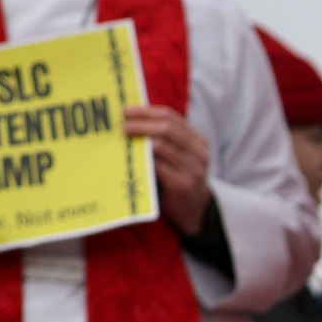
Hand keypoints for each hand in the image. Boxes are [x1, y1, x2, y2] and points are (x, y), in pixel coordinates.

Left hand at [123, 105, 211, 236]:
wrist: (195, 211)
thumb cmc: (180, 179)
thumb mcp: (179, 155)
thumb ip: (166, 140)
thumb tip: (133, 120)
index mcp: (198, 141)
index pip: (171, 117)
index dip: (147, 112)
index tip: (126, 111)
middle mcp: (199, 152)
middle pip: (167, 128)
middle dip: (141, 124)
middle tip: (122, 125)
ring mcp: (193, 169)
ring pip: (162, 145)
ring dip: (140, 139)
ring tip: (124, 138)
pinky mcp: (182, 184)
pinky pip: (159, 166)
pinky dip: (144, 159)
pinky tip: (133, 157)